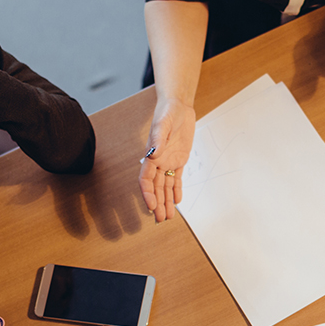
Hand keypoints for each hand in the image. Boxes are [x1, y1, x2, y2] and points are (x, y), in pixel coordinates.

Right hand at [138, 97, 194, 221]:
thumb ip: (158, 138)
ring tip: (168, 217)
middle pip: (156, 187)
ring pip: (166, 186)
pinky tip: (177, 201)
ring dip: (166, 201)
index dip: (148, 193)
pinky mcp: (179, 159)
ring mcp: (168, 161)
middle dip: (158, 204)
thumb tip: (153, 155)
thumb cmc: (168, 112)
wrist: (178, 106)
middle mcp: (158, 160)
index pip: (146, 179)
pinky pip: (176, 178)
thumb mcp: (163, 123)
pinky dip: (176, 190)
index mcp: (151, 154)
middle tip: (160, 219)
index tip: (151, 205)